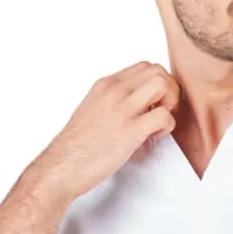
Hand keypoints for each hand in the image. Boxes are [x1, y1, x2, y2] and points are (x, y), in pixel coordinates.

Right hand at [41, 63, 181, 200]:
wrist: (61, 167)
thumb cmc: (76, 147)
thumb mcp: (92, 110)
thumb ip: (113, 101)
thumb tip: (133, 104)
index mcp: (106, 85)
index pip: (144, 66)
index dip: (158, 83)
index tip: (155, 103)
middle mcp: (114, 91)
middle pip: (157, 70)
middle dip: (169, 90)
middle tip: (162, 112)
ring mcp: (122, 109)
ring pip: (162, 84)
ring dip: (171, 103)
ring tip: (159, 123)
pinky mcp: (129, 131)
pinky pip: (164, 116)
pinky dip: (168, 126)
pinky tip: (154, 137)